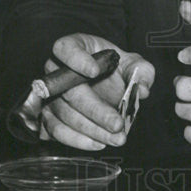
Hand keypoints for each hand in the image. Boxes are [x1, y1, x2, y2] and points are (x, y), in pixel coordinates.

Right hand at [39, 33, 154, 150]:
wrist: (105, 81)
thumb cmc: (115, 67)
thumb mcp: (133, 63)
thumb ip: (142, 71)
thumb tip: (143, 89)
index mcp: (74, 47)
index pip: (65, 48)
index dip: (76, 59)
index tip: (94, 71)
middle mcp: (55, 70)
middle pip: (68, 90)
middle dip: (95, 110)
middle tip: (117, 124)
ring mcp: (49, 94)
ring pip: (63, 114)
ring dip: (91, 130)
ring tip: (115, 138)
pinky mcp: (48, 115)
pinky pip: (56, 130)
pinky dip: (77, 140)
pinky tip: (98, 143)